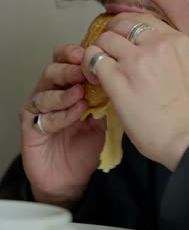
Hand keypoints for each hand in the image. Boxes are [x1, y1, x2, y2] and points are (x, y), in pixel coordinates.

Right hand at [20, 44, 105, 205]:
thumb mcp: (102, 116)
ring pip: (45, 91)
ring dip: (65, 92)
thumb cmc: (85, 145)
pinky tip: (76, 112)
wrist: (72, 178)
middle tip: (83, 70)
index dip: (73, 53)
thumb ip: (104, 96)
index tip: (87, 51)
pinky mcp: (30, 126)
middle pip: (53, 70)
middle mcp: (51, 92)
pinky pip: (43, 115)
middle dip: (69, 68)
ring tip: (81, 94)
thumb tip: (117, 77)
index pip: (65, 60)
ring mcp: (39, 109)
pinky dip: (62, 113)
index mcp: (67, 84)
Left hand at [81, 13, 188, 170]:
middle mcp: (158, 44)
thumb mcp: (185, 68)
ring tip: (98, 67)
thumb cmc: (187, 112)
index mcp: (177, 40)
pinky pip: (94, 59)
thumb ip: (165, 53)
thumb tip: (138, 49)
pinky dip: (89, 66)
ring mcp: (137, 60)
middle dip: (111, 35)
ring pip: (105, 38)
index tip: (122, 42)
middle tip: (107, 51)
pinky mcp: (119, 79)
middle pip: (122, 23)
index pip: (143, 19)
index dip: (127, 29)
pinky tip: (93, 78)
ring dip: (98, 50)